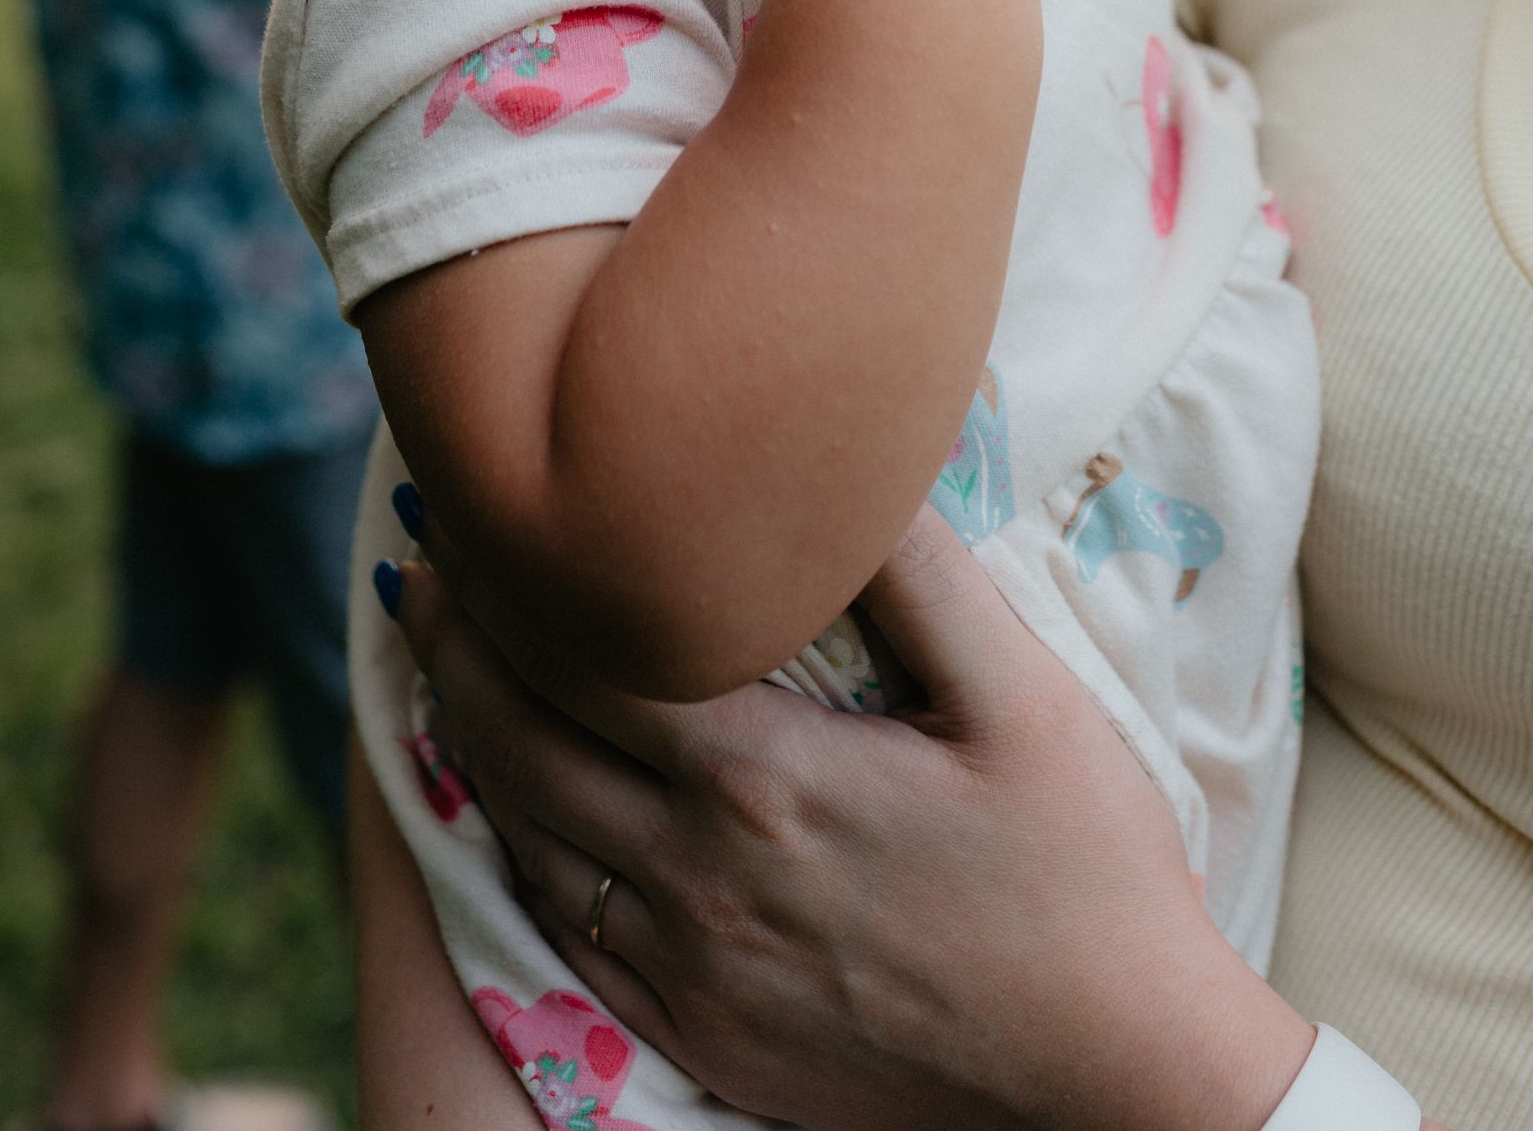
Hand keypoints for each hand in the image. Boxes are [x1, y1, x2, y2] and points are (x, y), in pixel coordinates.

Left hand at [388, 505, 1311, 1130]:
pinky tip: (508, 810)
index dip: (509, 578)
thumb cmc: (1082, 867)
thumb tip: (841, 465)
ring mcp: (693, 969)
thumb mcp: (1020, 695)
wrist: (1115, 1067)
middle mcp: (700, 875)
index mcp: (764, 776)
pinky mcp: (703, 1035)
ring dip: (466, 743)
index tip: (468, 511)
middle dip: (456, 647)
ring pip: (529, 840)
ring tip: (434, 667)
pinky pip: (566, 937)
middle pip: (524, 743)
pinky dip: (514, 855)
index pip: (583, 655)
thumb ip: (920, 573)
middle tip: (417, 572)